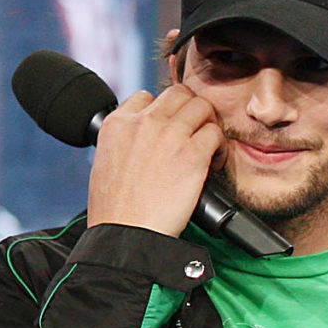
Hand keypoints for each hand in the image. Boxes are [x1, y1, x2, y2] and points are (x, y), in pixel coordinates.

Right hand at [86, 82, 221, 237]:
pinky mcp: (193, 153)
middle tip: (196, 133)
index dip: (163, 111)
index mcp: (118, 123)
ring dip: (209, 124)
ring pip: (202, 106)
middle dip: (191, 110)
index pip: (146, 97)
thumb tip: (144, 143)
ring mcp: (169, 134)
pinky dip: (220, 147)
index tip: (169, 129)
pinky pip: (216, 133)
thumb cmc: (116, 210)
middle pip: (179, 94)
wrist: (125, 233)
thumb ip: (127, 142)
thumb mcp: (107, 162)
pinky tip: (213, 163)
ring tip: (207, 148)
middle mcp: (144, 122)